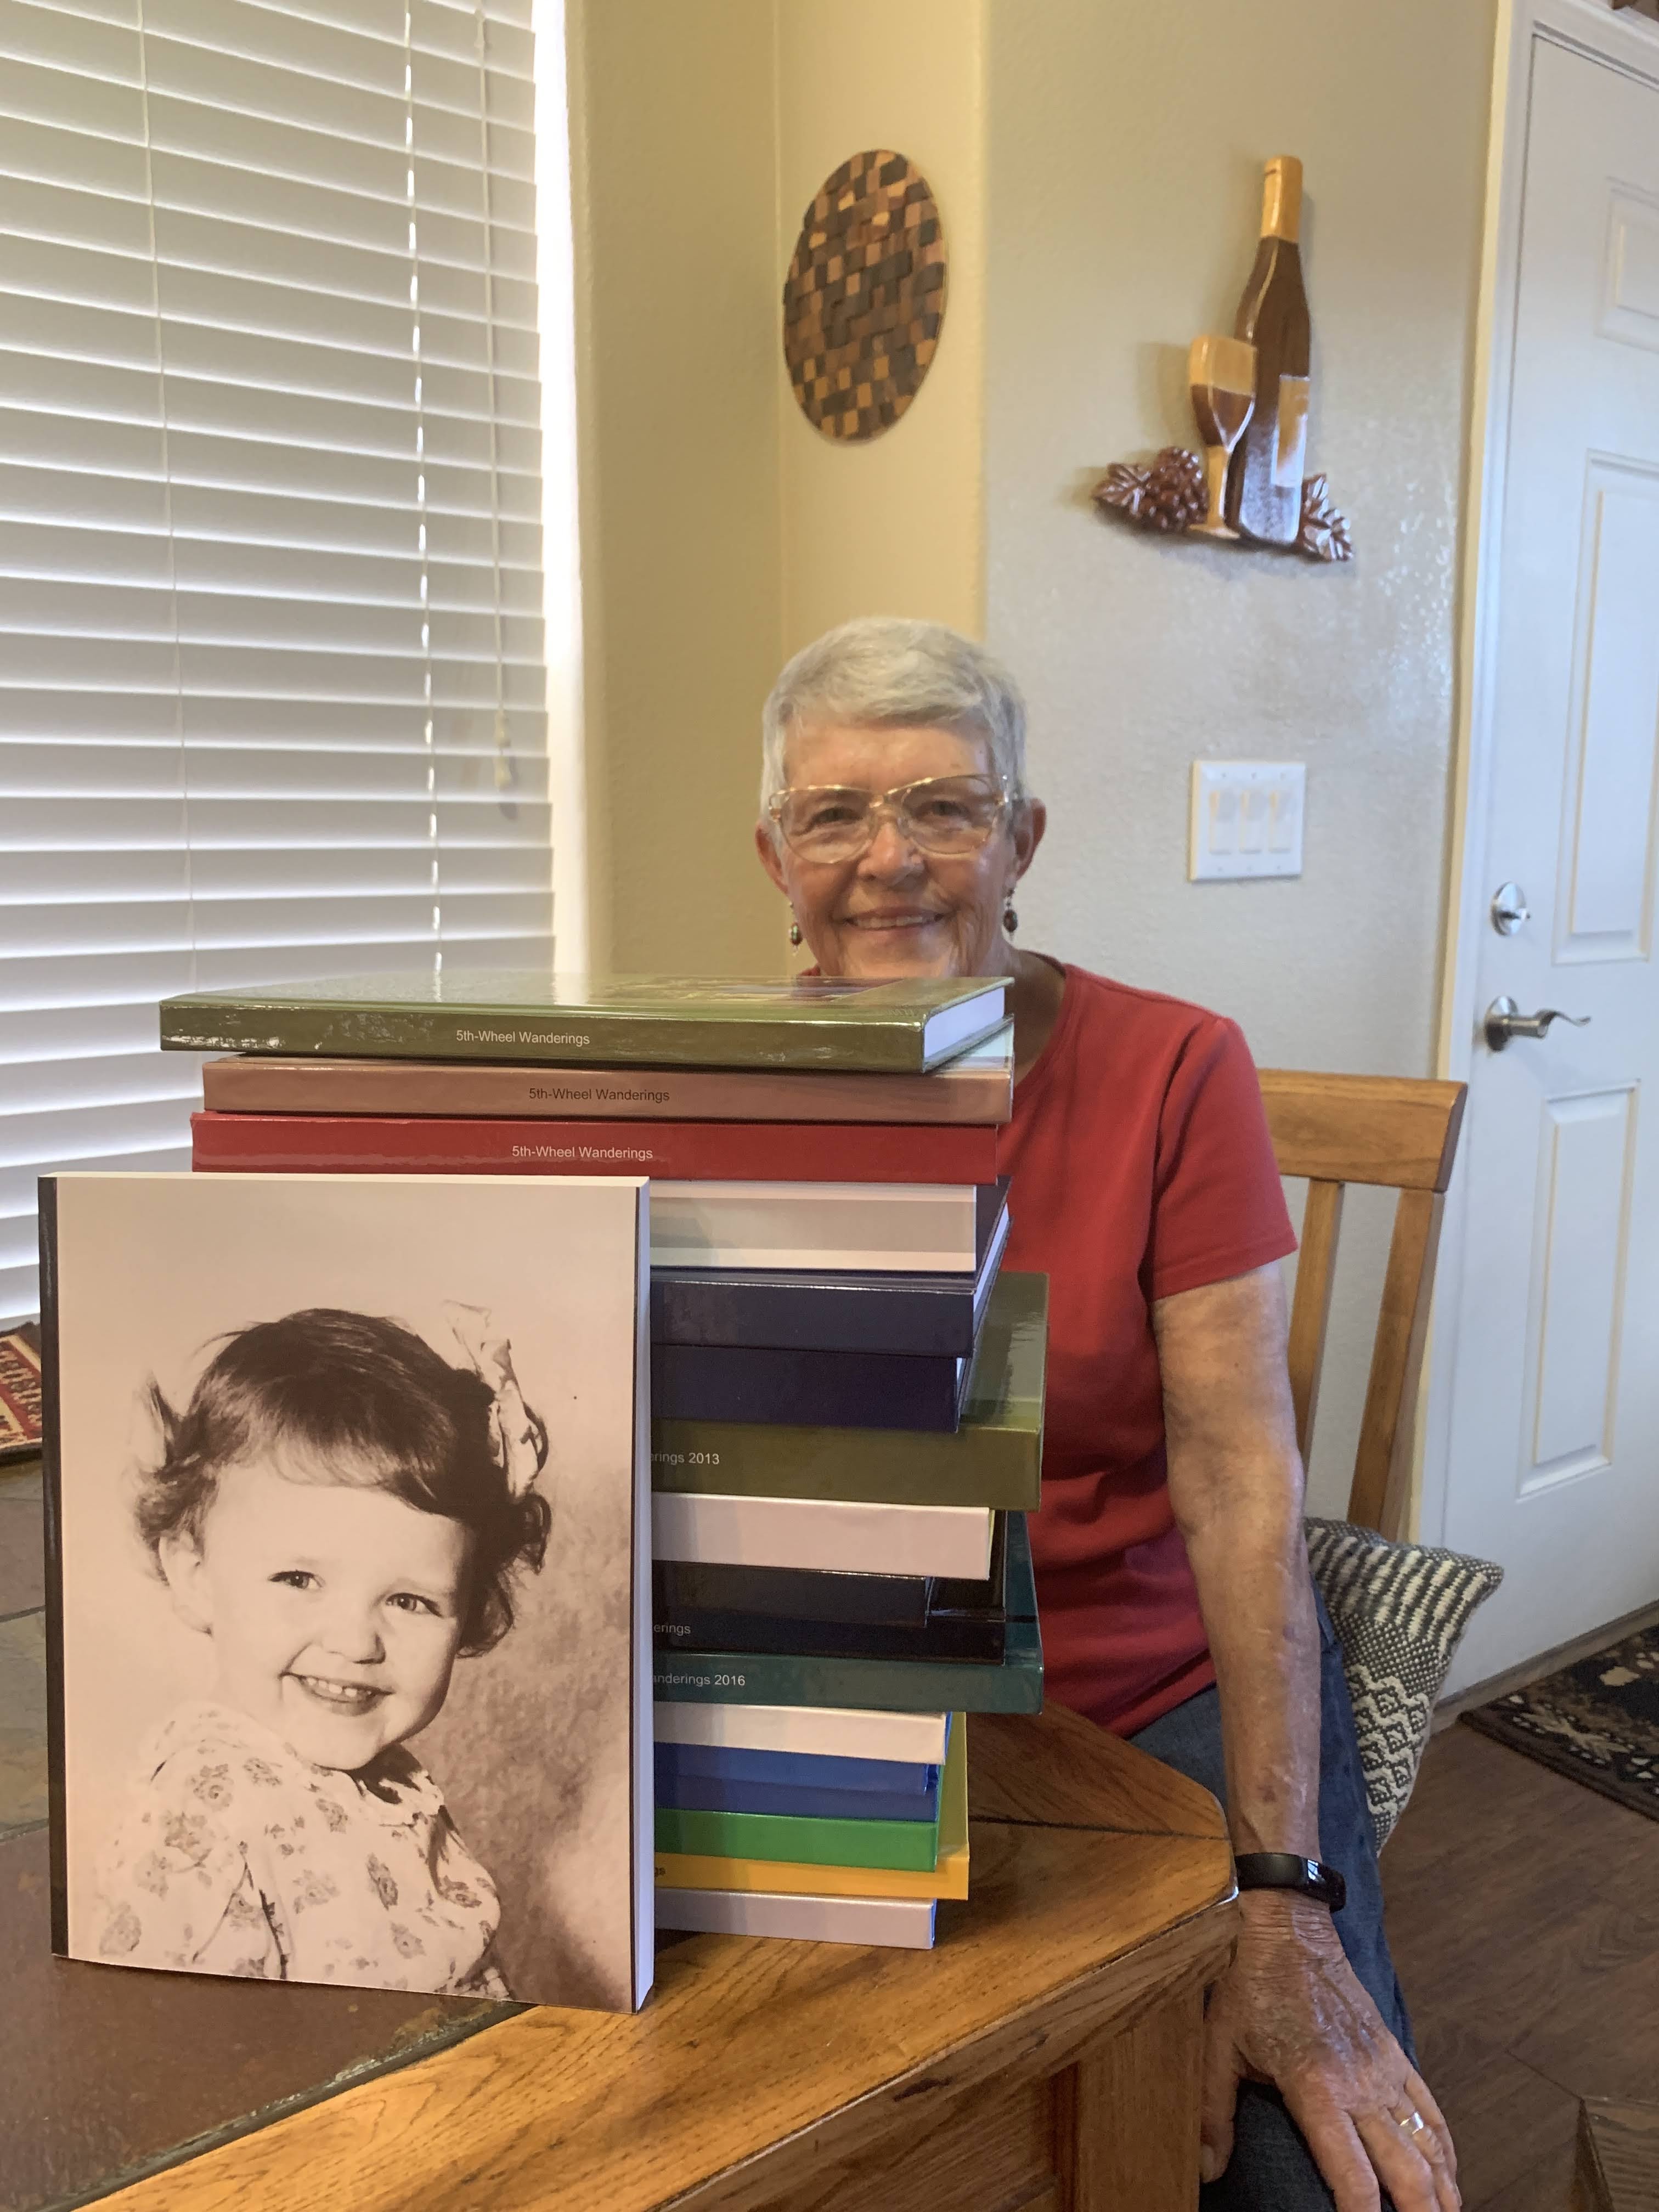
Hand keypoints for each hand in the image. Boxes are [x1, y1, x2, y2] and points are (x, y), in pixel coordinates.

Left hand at [1202, 1892, 1458, 2210]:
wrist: (1290, 1928)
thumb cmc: (1252, 1986)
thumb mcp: (1218, 2046)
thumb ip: (1213, 2113)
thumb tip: (1206, 2169)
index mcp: (1317, 2088)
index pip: (1354, 2175)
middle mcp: (1361, 2085)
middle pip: (1406, 2171)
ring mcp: (1384, 2070)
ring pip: (1427, 2145)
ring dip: (1441, 2192)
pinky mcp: (1395, 2054)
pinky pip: (1431, 2110)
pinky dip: (1445, 2150)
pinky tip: (1450, 2177)